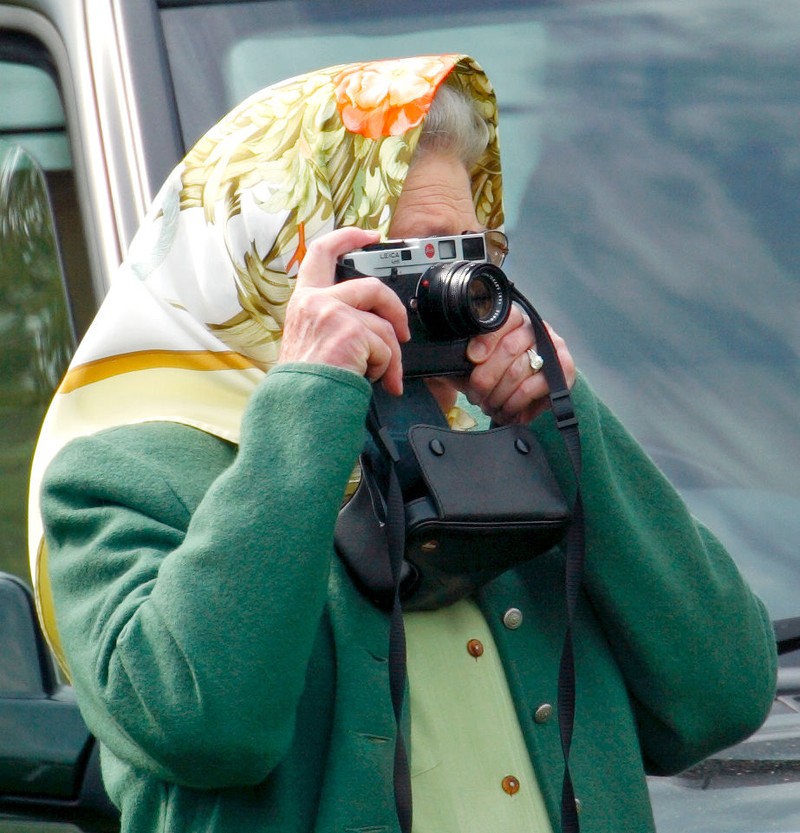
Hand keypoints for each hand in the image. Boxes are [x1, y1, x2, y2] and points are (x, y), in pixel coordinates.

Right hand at [278, 227, 410, 395]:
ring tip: (383, 375)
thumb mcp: (311, 341)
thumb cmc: (306, 383)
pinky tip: (371, 380)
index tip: (370, 234)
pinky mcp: (350, 331)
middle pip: (373, 286)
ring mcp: (332, 314)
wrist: (300, 408)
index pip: (322, 252)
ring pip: (383, 324)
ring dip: (390, 354)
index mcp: (304, 300)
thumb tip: (374, 320)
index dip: (348, 236)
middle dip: (396, 310)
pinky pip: (386, 346)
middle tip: (403, 333)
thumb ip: (333, 319)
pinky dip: (386, 368)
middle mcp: (315, 301)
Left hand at [453, 305, 575, 424]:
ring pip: (520, 371)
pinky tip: (510, 413)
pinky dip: (518, 404)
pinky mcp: (564, 369)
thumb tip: (448, 359)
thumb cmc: (492, 372)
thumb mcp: (473, 361)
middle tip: (477, 397)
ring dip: (500, 396)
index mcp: (510, 319)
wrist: (524, 391)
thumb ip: (462, 355)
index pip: (502, 320)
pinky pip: (536, 387)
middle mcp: (534, 328)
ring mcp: (552, 346)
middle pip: (509, 348)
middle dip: (487, 379)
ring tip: (491, 408)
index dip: (486, 340)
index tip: (472, 358)